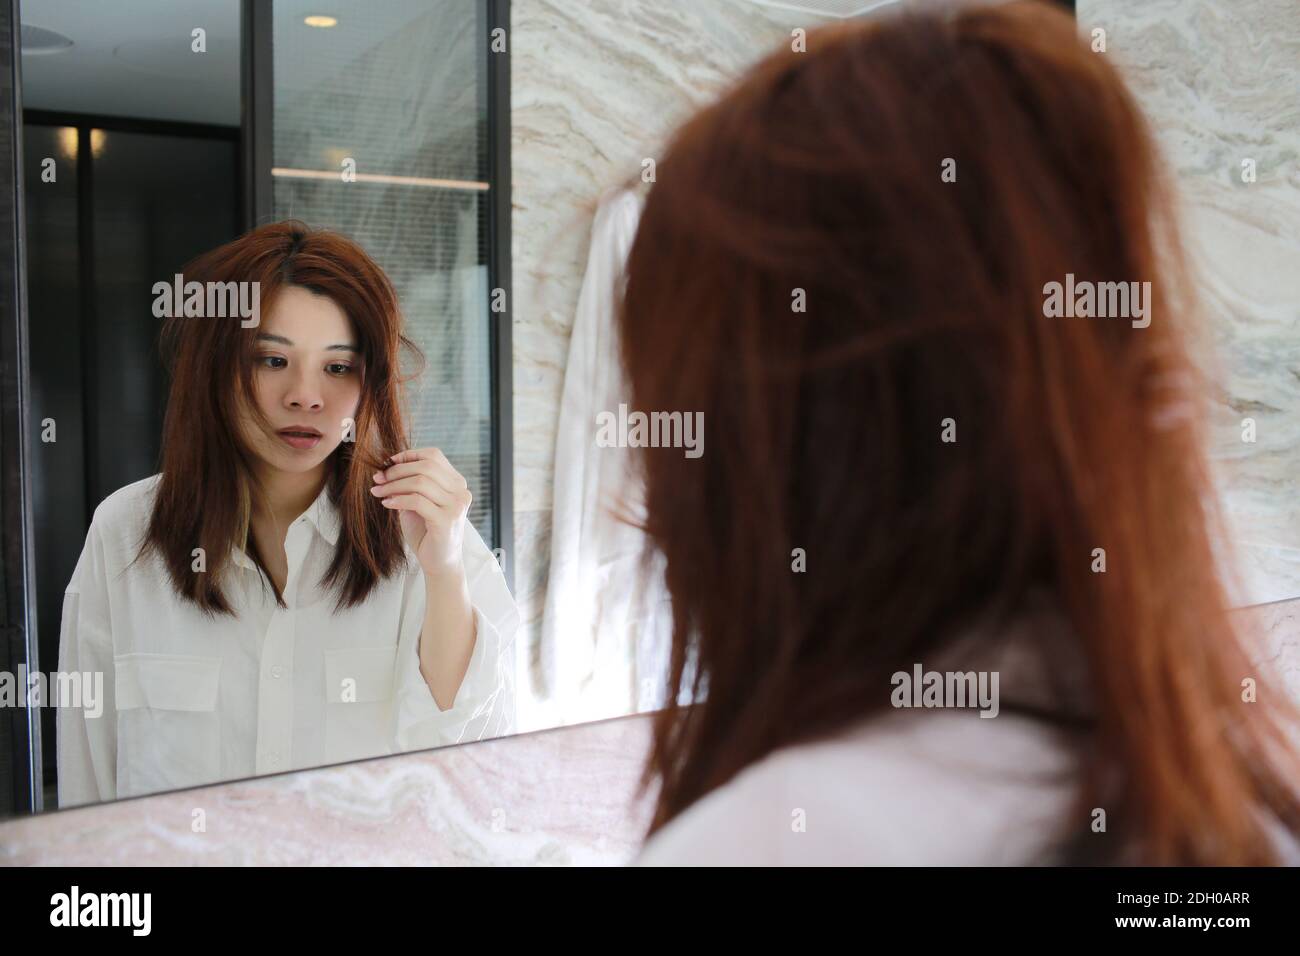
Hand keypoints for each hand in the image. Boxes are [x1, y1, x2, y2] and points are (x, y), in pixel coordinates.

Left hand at [370, 447, 471, 579]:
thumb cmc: (427, 532)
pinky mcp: (446, 520)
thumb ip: (410, 485)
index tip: (387, 464)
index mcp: (456, 483)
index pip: (434, 456)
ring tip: (378, 492)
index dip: (408, 455)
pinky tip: (386, 504)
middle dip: (397, 470)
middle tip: (377, 478)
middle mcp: (460, 491)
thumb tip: (386, 468)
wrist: (440, 562)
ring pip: (420, 482)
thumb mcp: (418, 503)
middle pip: (426, 466)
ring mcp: (456, 505)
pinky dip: (398, 500)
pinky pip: (417, 501)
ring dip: (394, 485)